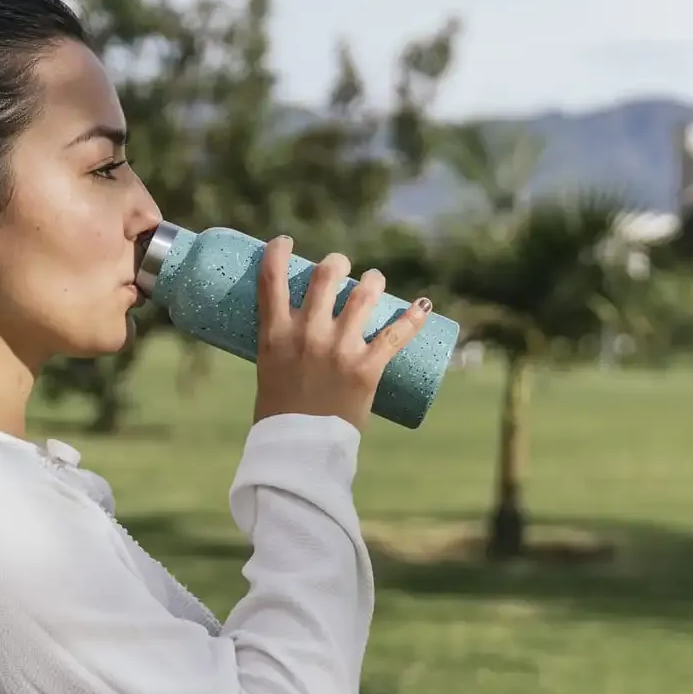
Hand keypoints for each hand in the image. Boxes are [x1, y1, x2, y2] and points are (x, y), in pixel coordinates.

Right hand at [251, 236, 431, 432]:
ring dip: (372, 282)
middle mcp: (307, 333)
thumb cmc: (278, 416)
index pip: (272, 277)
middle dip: (336, 263)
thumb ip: (283, 348)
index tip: (284, 242)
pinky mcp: (367, 367)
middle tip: (341, 267)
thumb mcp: (269, 371)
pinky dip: (414, 318)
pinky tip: (423, 306)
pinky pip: (397, 334)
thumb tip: (296, 332)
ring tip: (375, 281)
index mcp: (275, 334)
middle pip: (325, 276)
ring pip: (363, 295)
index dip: (278, 251)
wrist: (299, 451)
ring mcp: (339, 348)